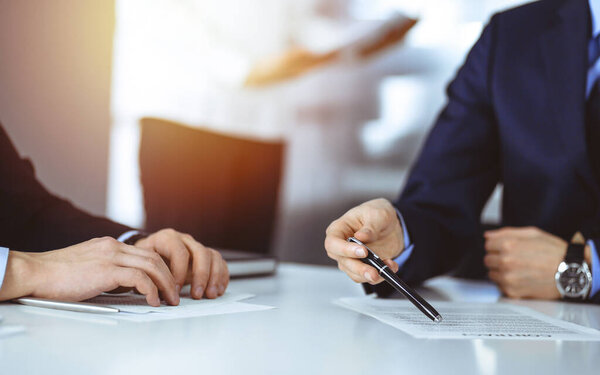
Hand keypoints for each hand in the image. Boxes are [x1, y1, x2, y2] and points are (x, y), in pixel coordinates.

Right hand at [0, 237, 178, 305]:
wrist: (35, 272)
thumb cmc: (55, 275)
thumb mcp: (87, 265)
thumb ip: (106, 269)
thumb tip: (122, 285)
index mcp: (109, 245)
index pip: (145, 252)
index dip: (161, 268)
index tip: (166, 284)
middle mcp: (113, 246)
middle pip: (154, 257)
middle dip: (169, 276)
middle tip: (174, 294)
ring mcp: (111, 256)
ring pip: (152, 265)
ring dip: (165, 284)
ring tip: (169, 299)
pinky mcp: (106, 270)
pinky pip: (140, 278)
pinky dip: (151, 289)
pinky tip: (152, 300)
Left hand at [134, 229, 228, 298]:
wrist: (149, 256)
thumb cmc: (145, 262)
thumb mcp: (142, 265)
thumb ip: (149, 275)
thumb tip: (156, 293)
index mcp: (167, 238)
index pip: (179, 252)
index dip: (179, 272)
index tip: (175, 290)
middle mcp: (185, 240)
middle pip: (201, 253)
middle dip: (201, 275)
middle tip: (197, 295)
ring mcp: (197, 247)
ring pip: (213, 256)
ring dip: (214, 277)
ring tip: (210, 295)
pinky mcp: (207, 256)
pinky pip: (220, 263)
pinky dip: (222, 276)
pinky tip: (218, 290)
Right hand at [325, 198, 402, 284]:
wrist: (390, 224)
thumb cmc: (376, 214)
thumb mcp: (377, 214)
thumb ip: (370, 226)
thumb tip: (361, 237)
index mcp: (338, 229)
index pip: (333, 243)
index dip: (345, 250)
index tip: (363, 251)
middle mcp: (341, 246)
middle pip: (343, 262)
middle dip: (360, 269)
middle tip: (373, 272)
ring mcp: (351, 259)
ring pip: (355, 273)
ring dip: (372, 274)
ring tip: (388, 266)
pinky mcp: (363, 267)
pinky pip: (368, 276)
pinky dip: (380, 275)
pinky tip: (391, 266)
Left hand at [483, 226, 567, 298]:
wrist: (571, 272)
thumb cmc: (555, 252)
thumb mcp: (533, 234)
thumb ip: (506, 232)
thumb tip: (487, 236)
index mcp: (508, 245)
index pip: (487, 245)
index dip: (497, 246)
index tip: (506, 249)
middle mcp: (505, 262)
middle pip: (487, 260)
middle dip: (498, 259)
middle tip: (515, 260)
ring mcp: (508, 278)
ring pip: (492, 274)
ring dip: (501, 272)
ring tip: (520, 270)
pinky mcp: (512, 292)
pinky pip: (500, 287)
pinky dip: (508, 284)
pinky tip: (522, 279)